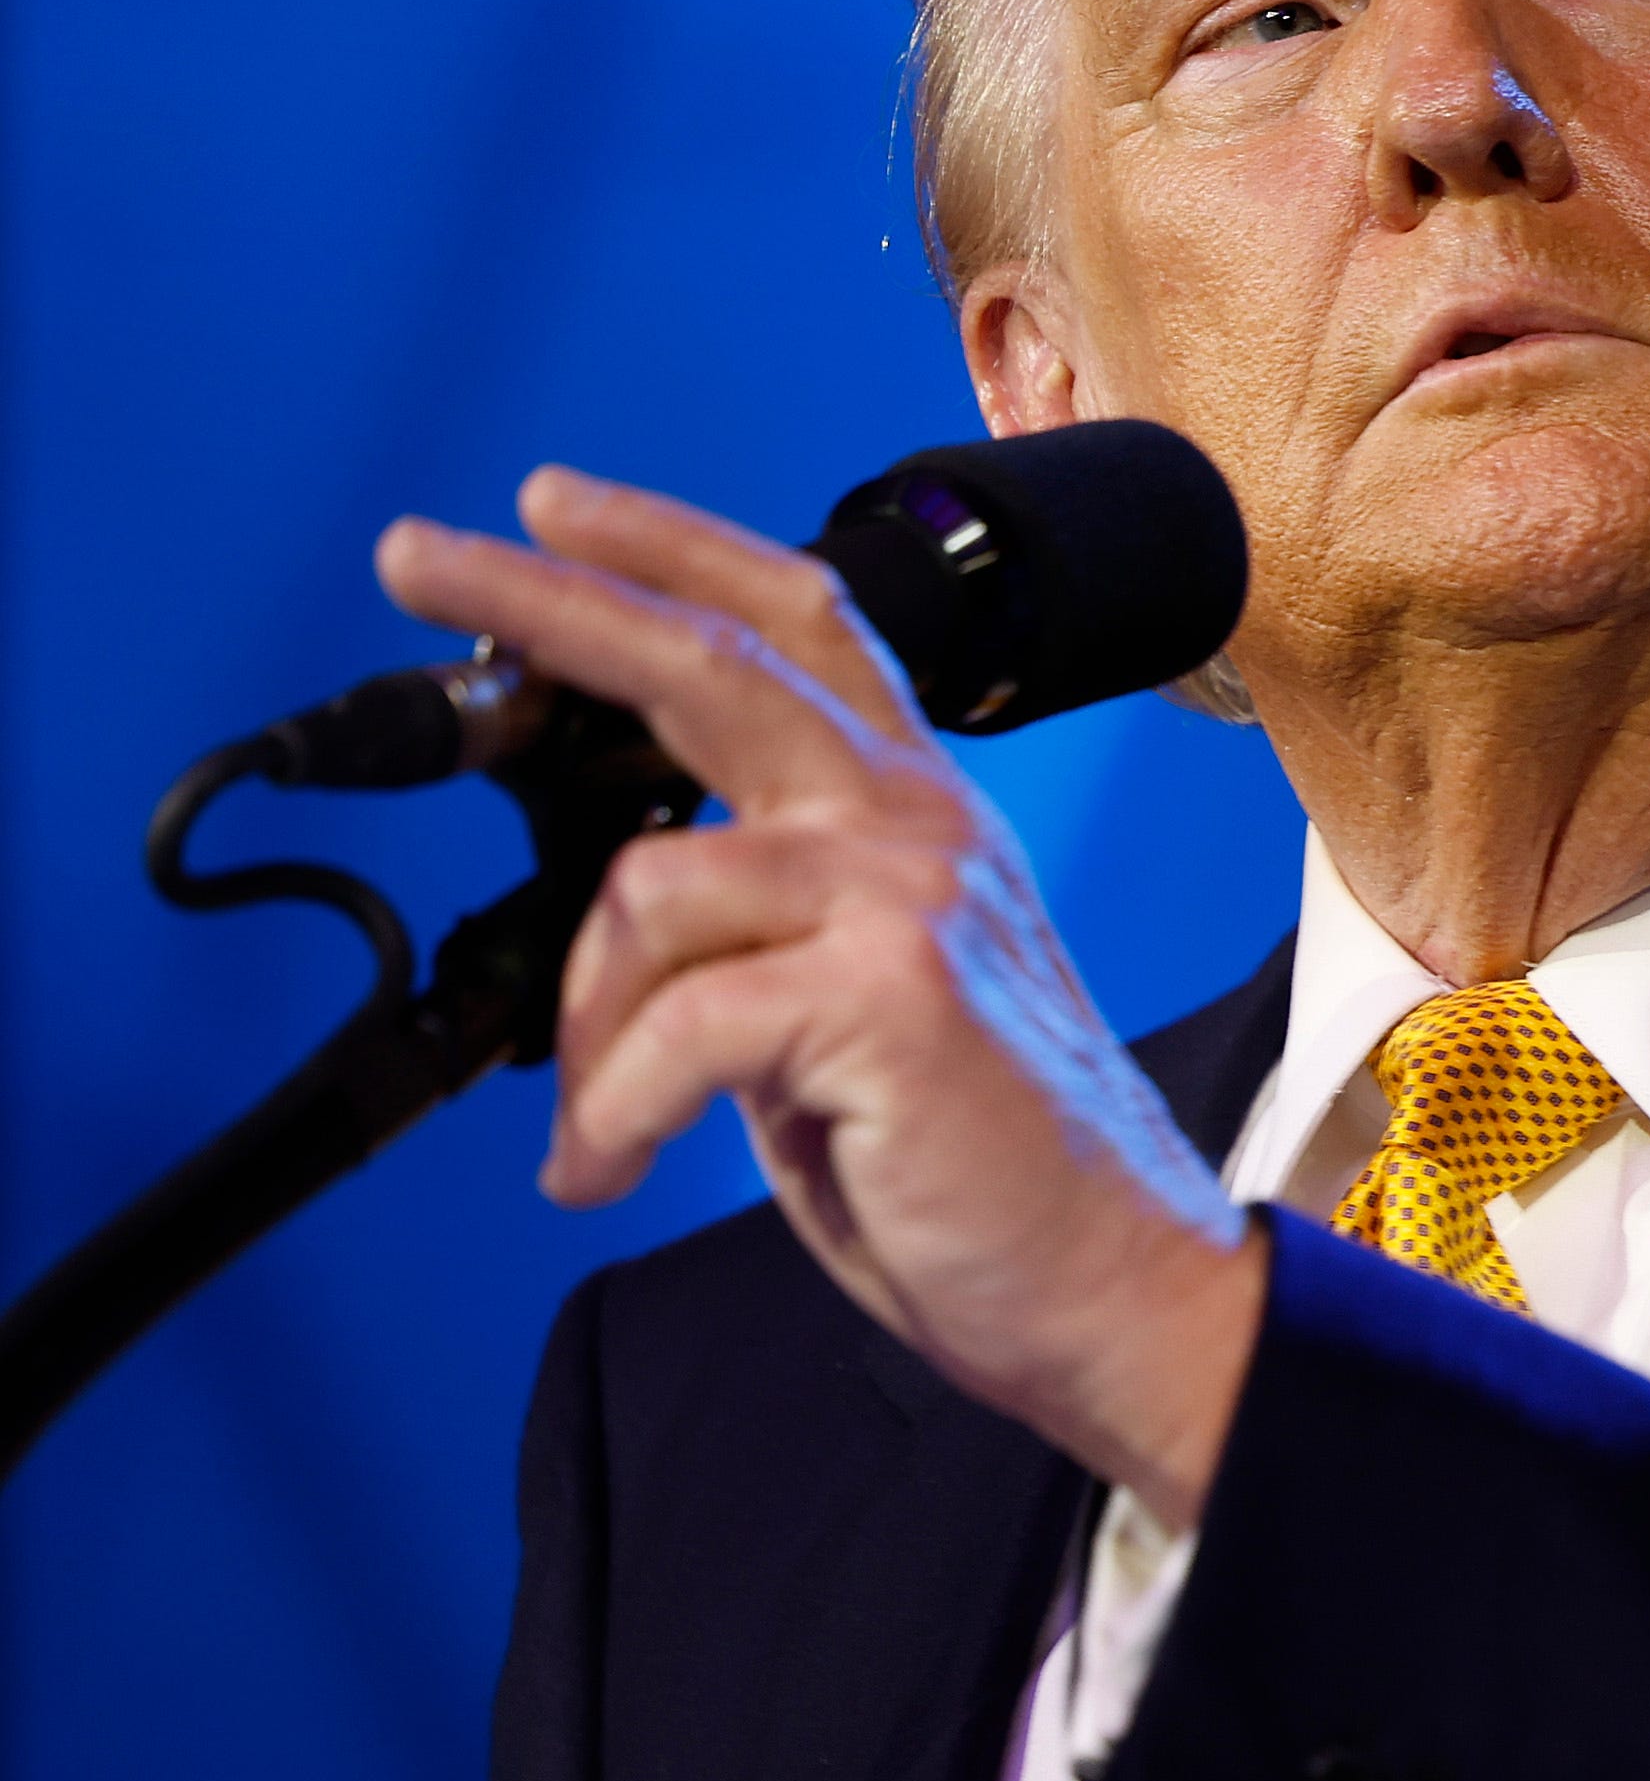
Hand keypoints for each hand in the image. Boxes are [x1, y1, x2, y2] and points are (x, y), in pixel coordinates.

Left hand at [377, 465, 1262, 1527]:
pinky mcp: (889, 992)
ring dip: (587, 1032)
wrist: (1104, 1276)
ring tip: (600, 1127)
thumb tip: (626, 907)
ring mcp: (908, 896)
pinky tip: (607, 1171)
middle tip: (414, 549)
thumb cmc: (970, 1158)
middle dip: (547, 596)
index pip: (799, 627)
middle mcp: (916, 824)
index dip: (669, 549)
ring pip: (650, 887)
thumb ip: (764, 915)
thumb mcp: (849, 997)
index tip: (548, 504)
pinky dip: (612, 1114)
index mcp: (912, 813)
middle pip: (712, 660)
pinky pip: (671, 1029)